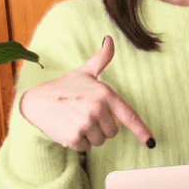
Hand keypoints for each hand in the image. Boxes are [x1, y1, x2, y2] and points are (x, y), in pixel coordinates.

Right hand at [19, 36, 154, 151]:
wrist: (36, 102)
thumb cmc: (64, 87)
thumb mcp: (85, 72)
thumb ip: (101, 58)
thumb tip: (110, 39)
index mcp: (104, 93)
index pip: (128, 114)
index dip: (141, 130)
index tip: (151, 142)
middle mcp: (97, 109)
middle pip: (112, 132)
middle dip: (101, 127)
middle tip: (85, 114)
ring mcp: (85, 124)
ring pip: (99, 141)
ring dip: (90, 135)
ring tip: (76, 120)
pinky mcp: (74, 138)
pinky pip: (86, 148)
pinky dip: (78, 142)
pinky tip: (68, 128)